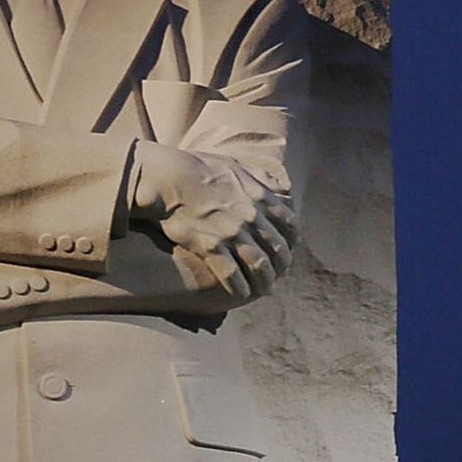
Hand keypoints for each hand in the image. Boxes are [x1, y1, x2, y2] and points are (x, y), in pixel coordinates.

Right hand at [129, 144, 297, 301]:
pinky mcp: (211, 247)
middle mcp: (251, 218)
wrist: (170, 178)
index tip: (290, 248)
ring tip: (266, 291)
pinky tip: (242, 295)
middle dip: (282, 265)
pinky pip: (232, 274)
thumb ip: (259, 178)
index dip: (291, 240)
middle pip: (277, 249)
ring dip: (265, 281)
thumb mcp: (236, 166)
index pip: (288, 224)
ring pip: (258, 265)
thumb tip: (276, 185)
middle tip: (281, 274)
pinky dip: (240, 287)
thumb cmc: (198, 167)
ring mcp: (232, 234)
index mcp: (259, 197)